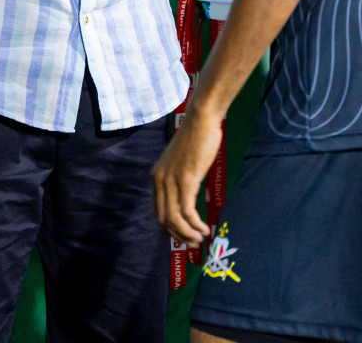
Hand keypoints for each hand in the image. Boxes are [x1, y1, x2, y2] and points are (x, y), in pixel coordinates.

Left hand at [152, 108, 220, 244]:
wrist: (201, 120)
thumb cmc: (196, 137)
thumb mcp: (182, 161)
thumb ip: (179, 178)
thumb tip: (186, 195)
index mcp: (157, 176)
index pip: (158, 210)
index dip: (170, 227)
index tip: (184, 234)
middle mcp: (159, 180)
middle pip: (164, 219)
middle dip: (178, 235)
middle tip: (193, 242)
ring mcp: (171, 181)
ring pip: (174, 219)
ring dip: (187, 234)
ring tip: (200, 239)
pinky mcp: (186, 181)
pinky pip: (187, 212)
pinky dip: (195, 225)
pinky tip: (204, 229)